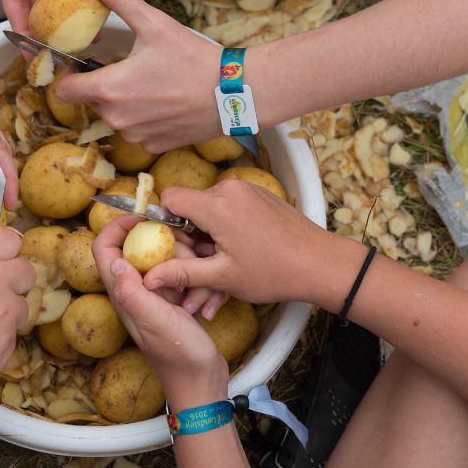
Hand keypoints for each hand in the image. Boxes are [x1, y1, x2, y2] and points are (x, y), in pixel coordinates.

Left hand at [56, 0, 224, 151]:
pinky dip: (145, 121)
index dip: (72, 77)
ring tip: (152, 87)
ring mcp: (135, 135)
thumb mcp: (155, 24)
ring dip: (124, 105)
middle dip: (104, 87)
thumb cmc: (193, 58)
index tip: (86, 67)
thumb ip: (120, 0)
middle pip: (92, 102)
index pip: (64, 91)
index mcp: (109, 88)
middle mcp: (116, 118)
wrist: (232, 93)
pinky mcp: (153, 146)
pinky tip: (165, 105)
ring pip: (115, 118)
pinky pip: (137, 132)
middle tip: (131, 70)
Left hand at [93, 215, 228, 404]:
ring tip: (196, 290)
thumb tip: (115, 261)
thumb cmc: (178, 356)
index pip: (104, 249)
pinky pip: (182, 276)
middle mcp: (134, 291)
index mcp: (123, 293)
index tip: (143, 216)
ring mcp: (154, 296)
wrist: (201, 382)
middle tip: (186, 251)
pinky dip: (195, 281)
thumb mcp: (154, 320)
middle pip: (140, 248)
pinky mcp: (173, 300)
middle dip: (165, 246)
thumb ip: (132, 292)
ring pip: (166, 260)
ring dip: (185, 267)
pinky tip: (203, 301)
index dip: (117, 227)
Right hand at [144, 180, 347, 305]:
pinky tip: (240, 249)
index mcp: (217, 205)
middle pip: (190, 205)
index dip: (166, 223)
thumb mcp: (223, 278)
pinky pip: (228, 206)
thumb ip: (182, 274)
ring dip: (208, 233)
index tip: (176, 248)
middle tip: (203, 263)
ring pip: (209, 208)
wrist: (320, 263)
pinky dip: (225, 226)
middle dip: (189, 235)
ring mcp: (246, 189)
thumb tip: (147, 279)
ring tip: (225, 261)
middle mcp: (229, 189)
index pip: (169, 198)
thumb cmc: (273, 272)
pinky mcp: (258, 194)